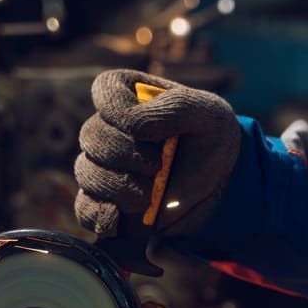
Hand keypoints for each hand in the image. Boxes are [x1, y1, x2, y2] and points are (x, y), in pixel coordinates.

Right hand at [73, 69, 240, 235]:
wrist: (222, 187)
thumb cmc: (213, 141)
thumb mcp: (208, 114)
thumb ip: (173, 108)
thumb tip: (131, 126)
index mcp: (131, 96)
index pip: (105, 90)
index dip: (117, 110)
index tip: (148, 131)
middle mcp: (109, 128)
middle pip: (92, 137)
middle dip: (125, 156)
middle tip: (159, 167)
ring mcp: (104, 166)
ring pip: (87, 173)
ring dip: (118, 186)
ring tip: (150, 195)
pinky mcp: (106, 201)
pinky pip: (84, 209)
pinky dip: (98, 215)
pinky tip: (119, 218)